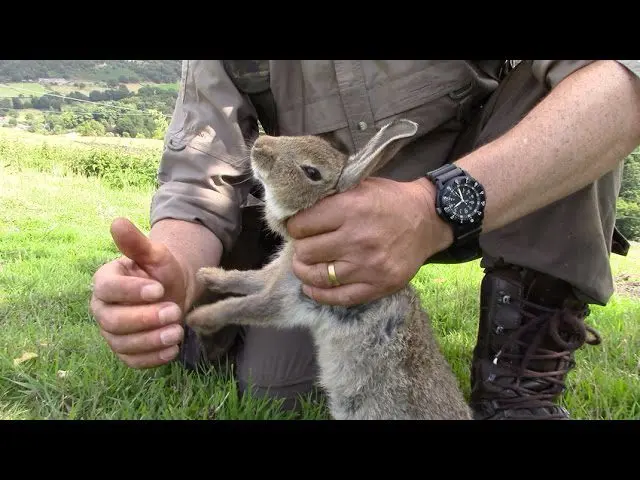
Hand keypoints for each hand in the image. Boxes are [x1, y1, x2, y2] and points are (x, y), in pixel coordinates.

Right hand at [89, 217, 188, 368]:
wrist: (174, 291)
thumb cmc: (161, 271)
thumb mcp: (154, 254)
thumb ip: (136, 243)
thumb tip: (117, 222)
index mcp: (105, 281)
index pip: (109, 289)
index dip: (132, 291)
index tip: (159, 289)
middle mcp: (102, 308)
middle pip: (113, 321)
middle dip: (145, 318)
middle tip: (174, 311)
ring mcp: (112, 332)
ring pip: (122, 343)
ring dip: (151, 340)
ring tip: (177, 331)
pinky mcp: (126, 350)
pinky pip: (132, 360)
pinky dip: (152, 358)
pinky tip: (172, 349)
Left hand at [287, 176, 452, 306]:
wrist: (428, 219)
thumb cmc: (390, 200)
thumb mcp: (360, 186)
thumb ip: (330, 197)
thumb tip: (295, 209)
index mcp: (351, 208)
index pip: (301, 224)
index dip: (294, 226)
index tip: (298, 227)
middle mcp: (357, 239)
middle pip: (306, 251)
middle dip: (301, 247)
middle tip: (305, 244)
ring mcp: (368, 266)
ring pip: (317, 276)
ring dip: (304, 271)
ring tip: (305, 264)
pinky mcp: (378, 286)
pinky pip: (338, 297)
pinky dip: (318, 294)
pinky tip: (311, 287)